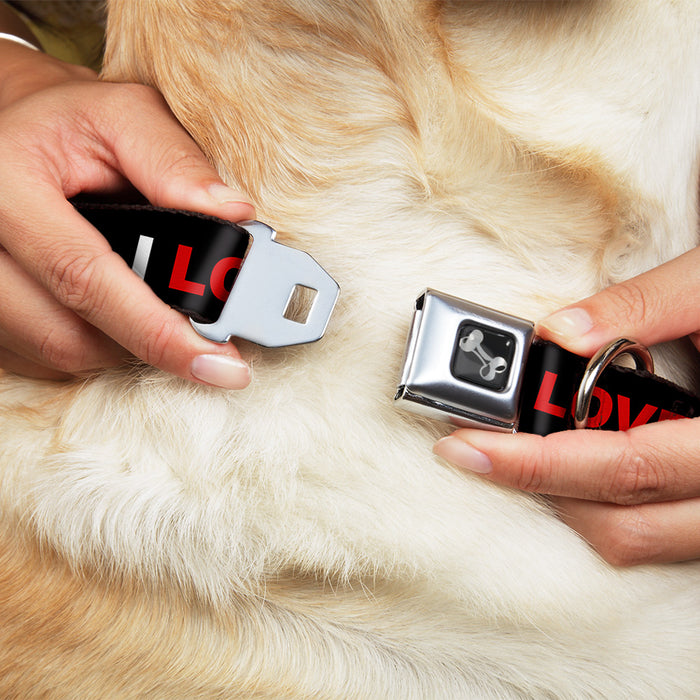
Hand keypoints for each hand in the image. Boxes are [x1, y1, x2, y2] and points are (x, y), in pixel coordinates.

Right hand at [0, 40, 254, 386]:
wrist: (14, 132)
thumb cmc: (70, 123)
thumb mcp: (124, 116)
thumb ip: (175, 161)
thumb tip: (232, 215)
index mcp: (7, 186)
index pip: (85, 278)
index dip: (157, 331)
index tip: (219, 364)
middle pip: (69, 335)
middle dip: (147, 342)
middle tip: (201, 335)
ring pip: (59, 353)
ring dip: (122, 344)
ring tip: (155, 308)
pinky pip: (43, 357)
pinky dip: (93, 344)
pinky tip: (117, 312)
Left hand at [434, 246, 699, 565]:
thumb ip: (643, 305)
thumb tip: (558, 331)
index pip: (626, 466)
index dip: (537, 463)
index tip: (467, 446)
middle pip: (624, 523)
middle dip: (537, 487)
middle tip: (475, 449)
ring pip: (640, 540)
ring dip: (569, 502)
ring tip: (519, 453)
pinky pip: (659, 534)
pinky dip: (606, 505)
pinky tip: (576, 462)